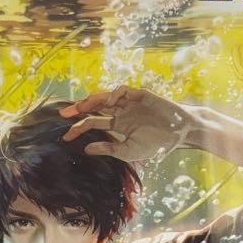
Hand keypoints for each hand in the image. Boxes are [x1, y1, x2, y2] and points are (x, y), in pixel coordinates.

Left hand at [59, 86, 195, 163]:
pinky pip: (123, 91)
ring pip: (106, 97)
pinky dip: (114, 94)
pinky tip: (109, 103)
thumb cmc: (155, 144)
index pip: (93, 124)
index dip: (79, 129)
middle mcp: (121, 111)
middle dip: (79, 109)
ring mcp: (130, 102)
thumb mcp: (128, 151)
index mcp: (118, 124)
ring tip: (81, 106)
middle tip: (63, 114)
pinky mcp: (140, 95)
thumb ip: (108, 149)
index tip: (65, 138)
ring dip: (93, 100)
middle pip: (95, 107)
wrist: (178, 134)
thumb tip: (86, 149)